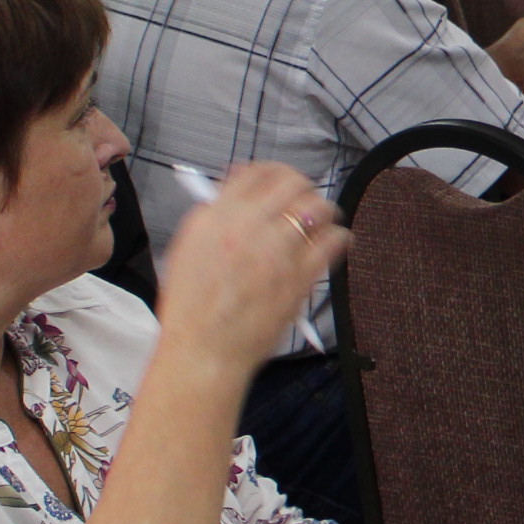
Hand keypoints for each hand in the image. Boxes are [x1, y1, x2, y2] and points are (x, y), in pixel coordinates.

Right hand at [152, 164, 347, 381]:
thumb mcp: (187, 249)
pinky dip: (337, 239)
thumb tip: (241, 197)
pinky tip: (329, 245)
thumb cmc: (192, 308)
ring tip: (318, 223)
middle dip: (300, 187)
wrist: (204, 351)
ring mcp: (278, 250)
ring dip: (322, 212)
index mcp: (216, 217)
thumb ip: (214, 218)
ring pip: (318, 207)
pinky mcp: (301, 276)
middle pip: (292, 182)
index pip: (254, 172)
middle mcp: (248, 227)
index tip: (275, 182)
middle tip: (301, 201)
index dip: (270, 173)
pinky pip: (334, 241)